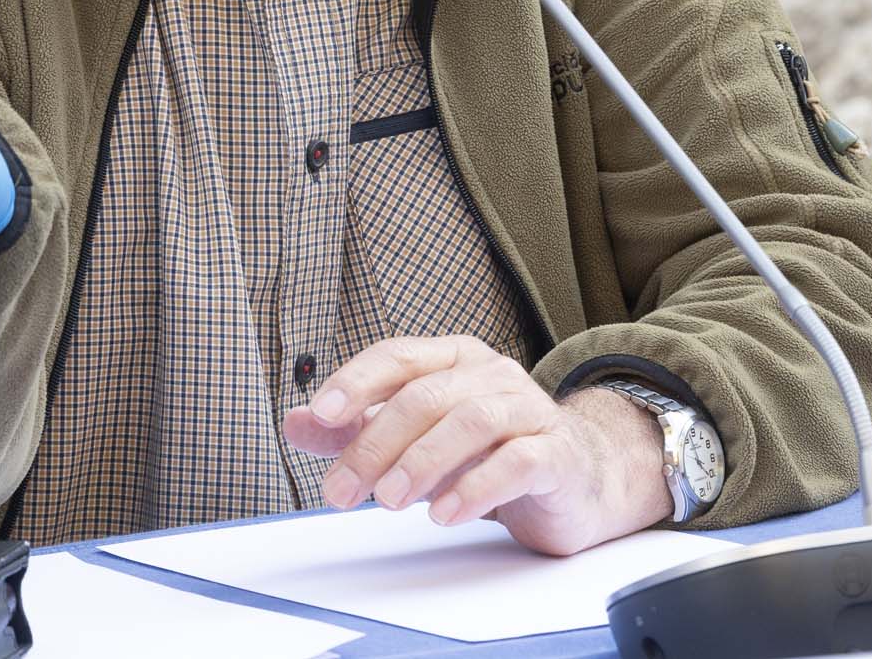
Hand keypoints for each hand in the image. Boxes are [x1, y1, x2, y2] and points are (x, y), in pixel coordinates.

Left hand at [283, 335, 671, 555]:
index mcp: (453, 359)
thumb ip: (357, 430)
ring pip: (471, 421)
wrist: (576, 478)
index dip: (357, 381)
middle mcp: (491, 374)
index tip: (320, 415)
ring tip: (386, 501)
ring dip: (421, 461)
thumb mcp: (414, 440)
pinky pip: (518, 460)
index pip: (398, 357)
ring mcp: (528, 410)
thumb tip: (295, 423)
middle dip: (375, 442)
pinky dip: (476, 487)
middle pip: (426, 395)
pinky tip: (444, 515)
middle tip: (341, 487)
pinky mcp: (557, 453)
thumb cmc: (485, 453)